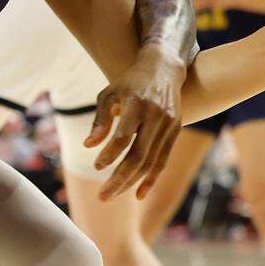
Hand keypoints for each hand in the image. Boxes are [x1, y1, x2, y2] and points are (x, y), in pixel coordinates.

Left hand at [84, 43, 185, 200]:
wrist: (163, 68)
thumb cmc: (129, 82)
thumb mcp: (109, 94)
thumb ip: (100, 120)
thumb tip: (89, 146)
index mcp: (137, 104)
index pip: (123, 137)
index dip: (110, 154)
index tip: (96, 166)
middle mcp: (156, 116)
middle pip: (139, 155)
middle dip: (119, 179)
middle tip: (102, 196)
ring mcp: (169, 125)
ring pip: (151, 162)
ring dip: (132, 182)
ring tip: (112, 194)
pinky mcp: (176, 131)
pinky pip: (163, 160)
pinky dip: (151, 178)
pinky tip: (138, 194)